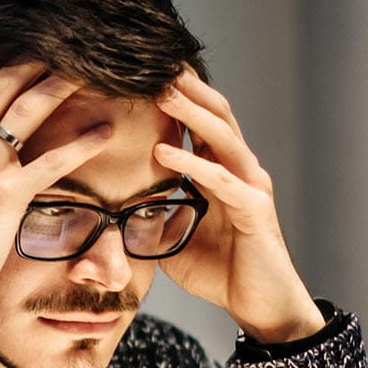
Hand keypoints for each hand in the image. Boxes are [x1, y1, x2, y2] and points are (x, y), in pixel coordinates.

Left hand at [152, 70, 322, 343]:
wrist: (259, 306)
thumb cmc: (221, 271)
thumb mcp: (172, 237)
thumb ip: (150, 214)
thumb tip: (109, 206)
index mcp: (221, 171)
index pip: (200, 122)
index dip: (178, 96)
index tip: (144, 72)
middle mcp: (239, 170)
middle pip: (216, 115)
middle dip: (186, 88)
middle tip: (154, 61)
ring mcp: (250, 187)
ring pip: (222, 137)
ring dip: (191, 112)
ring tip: (161, 91)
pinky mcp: (255, 211)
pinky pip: (221, 180)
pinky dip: (192, 164)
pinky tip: (164, 151)